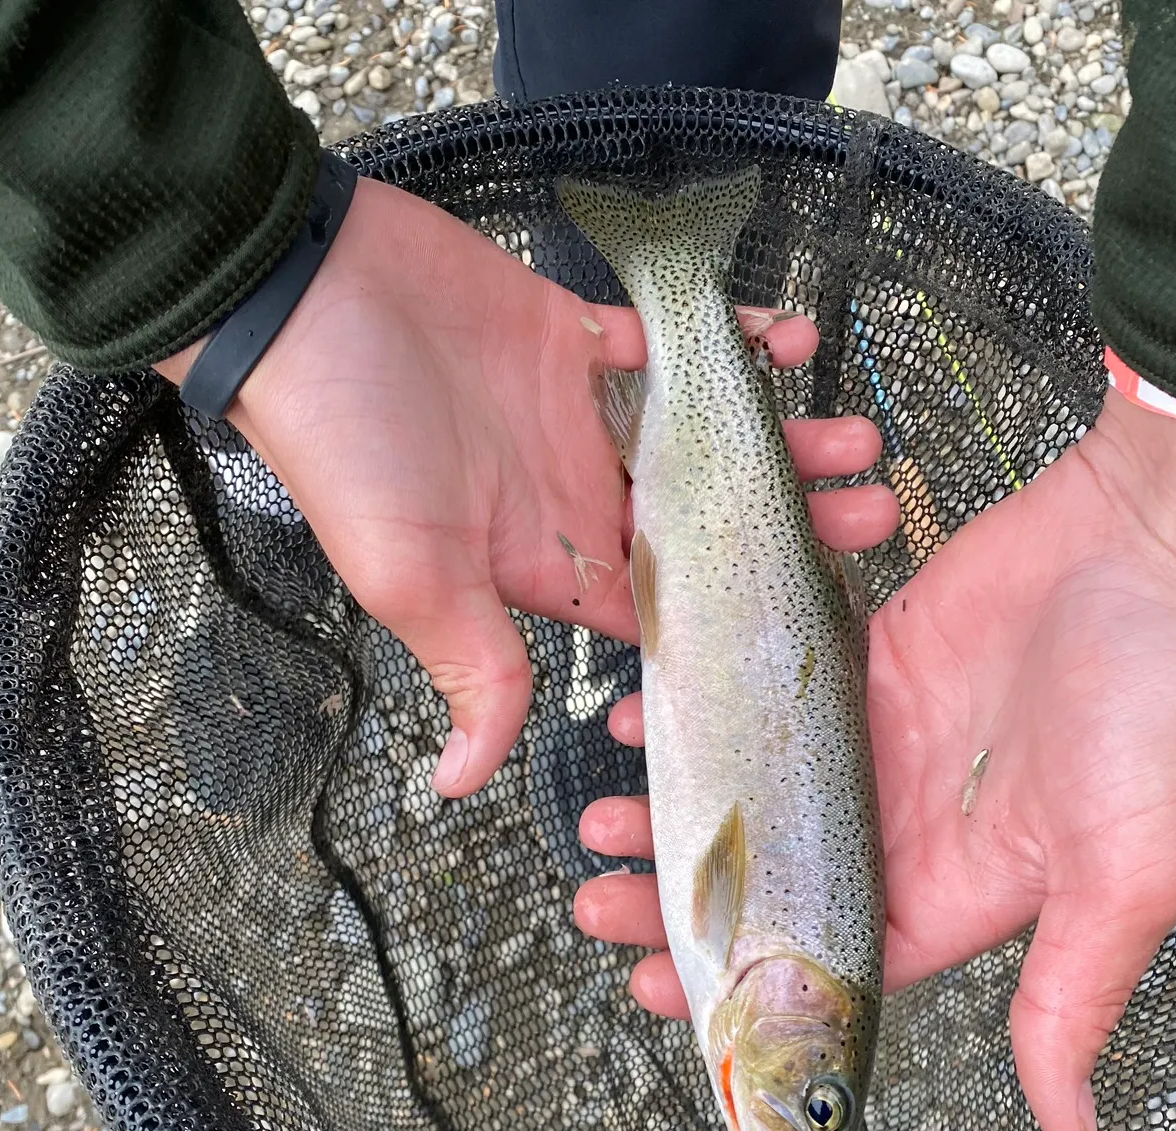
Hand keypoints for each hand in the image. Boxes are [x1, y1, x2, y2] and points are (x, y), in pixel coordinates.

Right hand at [157, 178, 896, 796]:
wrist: (299, 296)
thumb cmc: (346, 445)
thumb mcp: (412, 577)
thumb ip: (471, 670)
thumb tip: (461, 789)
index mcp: (551, 569)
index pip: (664, 616)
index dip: (742, 625)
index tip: (822, 624)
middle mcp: (578, 502)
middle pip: (710, 526)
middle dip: (797, 525)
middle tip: (877, 517)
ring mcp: (585, 420)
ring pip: (710, 439)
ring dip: (787, 438)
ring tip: (862, 439)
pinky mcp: (581, 338)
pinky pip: (674, 343)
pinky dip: (733, 341)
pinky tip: (794, 343)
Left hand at [573, 390, 1175, 1130]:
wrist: (1153, 547)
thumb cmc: (1158, 709)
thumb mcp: (1128, 872)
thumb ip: (1075, 995)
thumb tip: (1072, 1130)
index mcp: (956, 892)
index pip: (824, 964)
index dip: (739, 988)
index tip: (651, 987)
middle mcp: (905, 825)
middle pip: (768, 884)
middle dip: (679, 900)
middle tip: (597, 898)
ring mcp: (874, 741)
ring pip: (753, 794)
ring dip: (675, 808)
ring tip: (600, 818)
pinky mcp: (860, 663)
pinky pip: (763, 696)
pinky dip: (701, 706)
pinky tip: (644, 712)